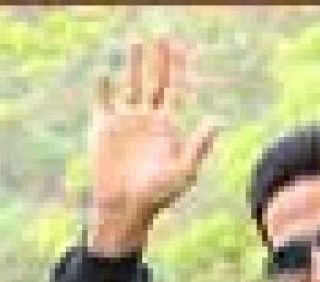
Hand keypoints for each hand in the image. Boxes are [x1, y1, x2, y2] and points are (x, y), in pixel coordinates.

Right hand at [88, 39, 219, 255]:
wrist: (125, 208)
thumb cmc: (158, 195)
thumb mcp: (184, 171)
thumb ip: (198, 145)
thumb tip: (217, 120)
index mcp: (168, 126)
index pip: (174, 89)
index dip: (178, 68)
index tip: (181, 46)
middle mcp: (147, 119)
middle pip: (154, 81)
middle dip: (158, 59)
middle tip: (161, 35)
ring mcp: (125, 122)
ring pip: (130, 85)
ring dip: (133, 64)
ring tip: (136, 42)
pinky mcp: (103, 129)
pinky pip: (102, 102)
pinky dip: (102, 87)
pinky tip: (105, 73)